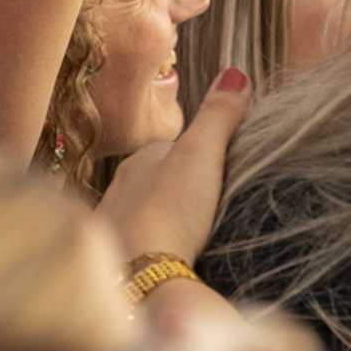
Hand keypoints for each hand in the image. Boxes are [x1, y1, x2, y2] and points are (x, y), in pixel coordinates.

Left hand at [98, 67, 251, 268]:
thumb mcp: (201, 155)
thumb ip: (218, 116)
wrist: (138, 277)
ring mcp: (114, 226)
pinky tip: (171, 262)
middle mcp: (120, 188)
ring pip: (146, 214)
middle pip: (157, 181)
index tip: (223, 166)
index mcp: (140, 160)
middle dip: (181, 189)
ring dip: (167, 221)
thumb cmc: (169, 210)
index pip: (173, 147)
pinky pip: (140, 247)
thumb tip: (236, 72)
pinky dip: (155, 249)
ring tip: (195, 236)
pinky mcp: (116, 262)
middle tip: (213, 204)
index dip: (199, 153)